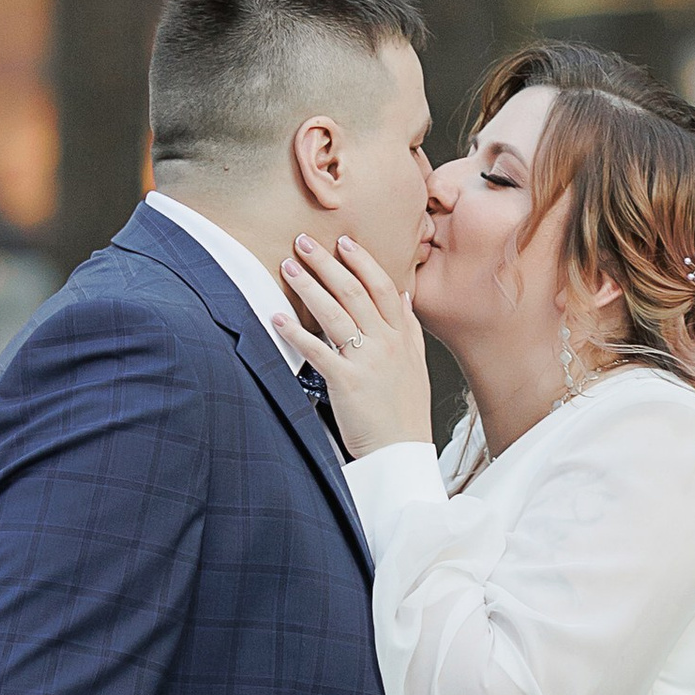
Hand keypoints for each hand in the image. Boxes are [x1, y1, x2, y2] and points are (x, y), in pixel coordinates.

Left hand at [275, 230, 431, 456]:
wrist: (402, 451)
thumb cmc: (405, 412)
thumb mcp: (417, 365)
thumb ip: (410, 328)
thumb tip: (406, 296)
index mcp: (402, 337)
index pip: (382, 287)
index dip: (362, 261)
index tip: (343, 242)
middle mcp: (386, 344)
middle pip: (354, 292)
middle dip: (327, 263)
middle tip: (303, 242)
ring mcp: (367, 361)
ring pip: (335, 313)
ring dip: (309, 287)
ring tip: (289, 267)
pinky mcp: (346, 382)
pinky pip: (317, 350)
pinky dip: (295, 332)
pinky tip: (277, 318)